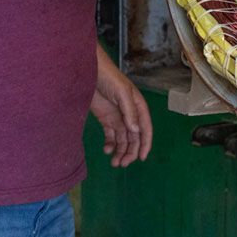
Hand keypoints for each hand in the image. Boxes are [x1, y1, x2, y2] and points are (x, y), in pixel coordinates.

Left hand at [90, 45, 152, 167]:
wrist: (90, 72)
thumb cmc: (110, 79)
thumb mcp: (122, 93)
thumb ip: (129, 112)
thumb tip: (136, 132)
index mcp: (138, 108)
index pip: (145, 129)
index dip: (145, 144)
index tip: (142, 158)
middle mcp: (130, 115)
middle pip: (134, 138)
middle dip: (130, 152)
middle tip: (122, 163)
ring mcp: (117, 117)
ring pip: (122, 139)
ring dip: (120, 151)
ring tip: (114, 162)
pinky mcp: (105, 119)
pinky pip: (110, 136)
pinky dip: (110, 144)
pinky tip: (106, 150)